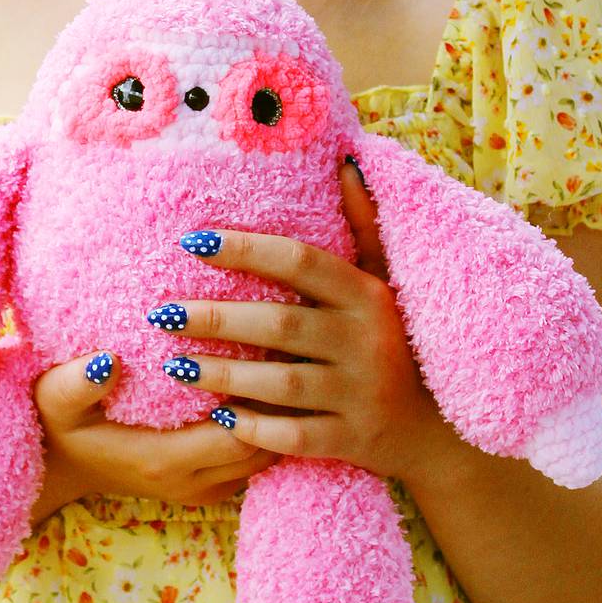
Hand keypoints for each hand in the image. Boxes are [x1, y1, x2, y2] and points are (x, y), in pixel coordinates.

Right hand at [31, 350, 270, 521]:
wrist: (60, 465)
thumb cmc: (60, 424)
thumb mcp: (54, 399)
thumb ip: (75, 383)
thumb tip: (107, 361)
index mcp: (163, 459)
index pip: (239, 435)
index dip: (263, 396)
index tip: (270, 347)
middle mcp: (192, 482)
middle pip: (266, 448)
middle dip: (284, 404)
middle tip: (292, 348)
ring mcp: (204, 489)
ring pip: (268, 456)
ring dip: (281, 416)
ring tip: (288, 362)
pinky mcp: (210, 486)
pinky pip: (255, 460)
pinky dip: (268, 427)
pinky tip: (269, 386)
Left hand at [160, 162, 446, 483]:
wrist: (441, 428)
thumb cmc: (401, 340)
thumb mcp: (389, 280)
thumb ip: (365, 224)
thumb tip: (346, 161)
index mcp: (368, 295)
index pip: (299, 262)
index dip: (245, 250)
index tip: (192, 241)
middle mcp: (366, 342)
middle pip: (279, 325)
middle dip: (216, 318)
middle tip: (161, 312)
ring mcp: (360, 395)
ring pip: (281, 385)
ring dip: (224, 374)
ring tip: (175, 364)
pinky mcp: (353, 441)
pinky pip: (295, 437)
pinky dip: (255, 429)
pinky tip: (217, 416)